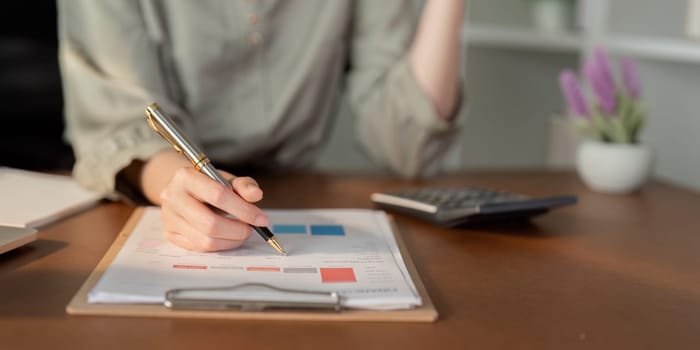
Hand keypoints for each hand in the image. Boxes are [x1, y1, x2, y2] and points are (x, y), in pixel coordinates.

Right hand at [138, 151, 268, 251]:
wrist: (181, 189)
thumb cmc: (208, 184)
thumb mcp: (226, 178)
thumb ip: (243, 185)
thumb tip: (256, 195)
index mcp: (186, 177)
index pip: (218, 195)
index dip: (243, 210)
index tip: (261, 219)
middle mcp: (172, 197)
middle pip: (210, 223)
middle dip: (238, 230)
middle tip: (251, 229)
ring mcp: (169, 218)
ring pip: (206, 240)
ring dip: (231, 241)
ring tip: (242, 233)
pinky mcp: (170, 234)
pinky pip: (200, 248)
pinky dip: (220, 245)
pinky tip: (228, 237)